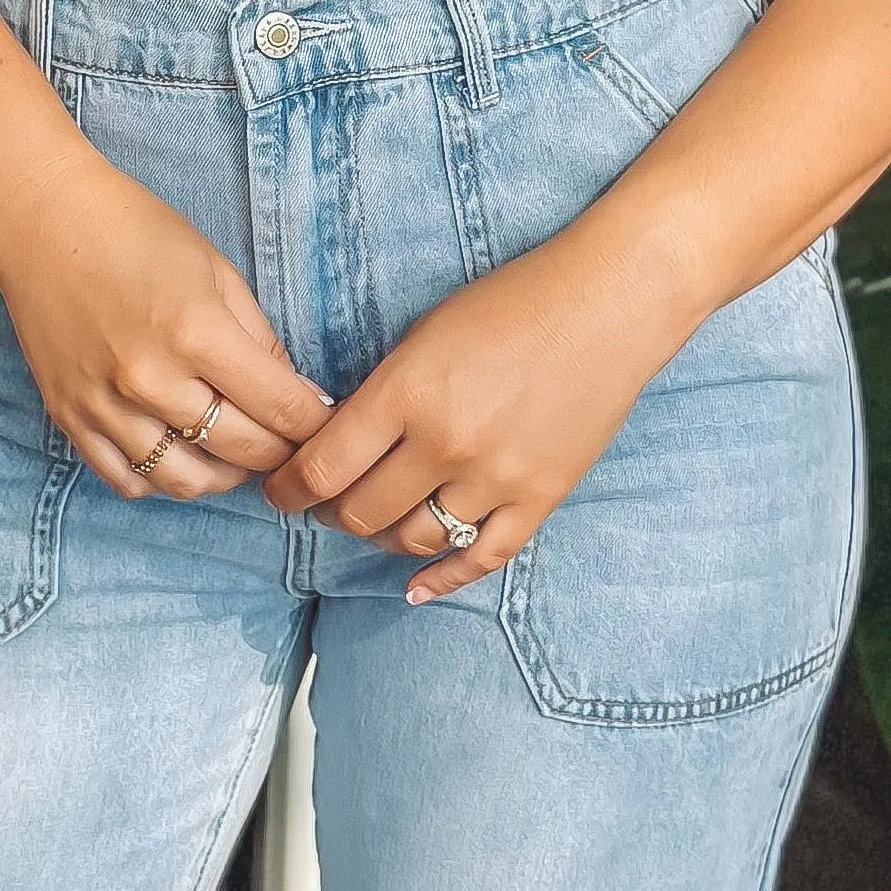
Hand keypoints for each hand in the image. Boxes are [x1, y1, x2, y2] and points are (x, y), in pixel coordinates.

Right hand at [0, 147, 332, 499]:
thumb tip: (299, 397)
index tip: (327, 428)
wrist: (42, 223)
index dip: (315, 425)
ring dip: (225, 476)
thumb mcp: (217, 271)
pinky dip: (163, 480)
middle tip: (291, 445)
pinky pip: (128, 481)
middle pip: (241, 451)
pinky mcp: (71, 418)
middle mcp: (151, 379)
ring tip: (238, 456)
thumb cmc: (136, 233)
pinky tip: (181, 455)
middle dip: (280, 454)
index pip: (280, 408)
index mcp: (197, 332)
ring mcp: (106, 405)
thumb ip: (261, 339)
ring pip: (186, 481)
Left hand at [264, 227, 692, 599]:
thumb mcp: (425, 334)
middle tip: (322, 504)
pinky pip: (483, 557)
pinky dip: (444, 579)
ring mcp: (496, 477)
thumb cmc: (513, 302)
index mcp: (408, 393)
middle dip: (329, 514)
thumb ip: (381, 394)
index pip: (322, 469)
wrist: (611, 302)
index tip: (279, 489)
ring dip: (382, 539)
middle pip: (360, 514)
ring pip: (415, 541)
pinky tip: (416, 588)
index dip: (288, 488)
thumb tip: (336, 445)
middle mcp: (447, 444)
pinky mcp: (541, 497)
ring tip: (373, 523)